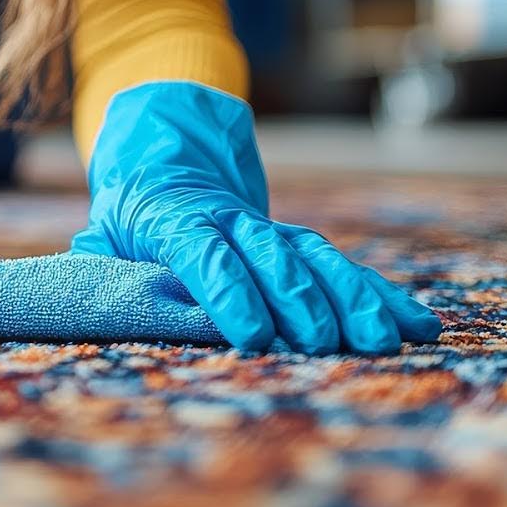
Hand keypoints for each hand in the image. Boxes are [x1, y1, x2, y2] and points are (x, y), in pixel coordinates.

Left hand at [70, 81, 440, 353]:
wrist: (169, 162)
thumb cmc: (130, 218)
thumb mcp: (104, 235)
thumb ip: (98, 264)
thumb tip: (87, 291)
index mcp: (177, 220)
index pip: (204, 254)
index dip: (229, 292)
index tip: (253, 334)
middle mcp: (232, 221)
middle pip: (270, 259)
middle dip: (299, 302)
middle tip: (325, 345)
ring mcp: (271, 231)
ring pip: (316, 260)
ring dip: (353, 300)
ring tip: (386, 340)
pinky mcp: (300, 245)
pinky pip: (344, 268)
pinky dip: (382, 295)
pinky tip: (420, 325)